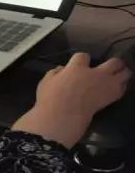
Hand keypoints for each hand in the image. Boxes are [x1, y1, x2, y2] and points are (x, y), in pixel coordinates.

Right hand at [12, 52, 131, 147]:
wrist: (63, 116)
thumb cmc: (50, 98)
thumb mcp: (46, 81)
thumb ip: (55, 72)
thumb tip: (62, 70)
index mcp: (77, 67)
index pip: (83, 55)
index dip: (82, 59)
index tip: (79, 63)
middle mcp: (95, 73)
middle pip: (114, 62)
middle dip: (114, 62)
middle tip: (110, 66)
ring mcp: (105, 85)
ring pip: (125, 73)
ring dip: (122, 73)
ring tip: (118, 75)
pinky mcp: (111, 97)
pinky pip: (123, 88)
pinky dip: (121, 86)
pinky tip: (115, 88)